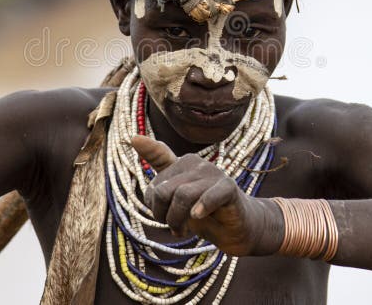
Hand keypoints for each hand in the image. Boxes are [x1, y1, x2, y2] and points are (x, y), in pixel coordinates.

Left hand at [131, 136, 283, 256]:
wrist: (238, 227)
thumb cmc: (204, 212)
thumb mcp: (178, 199)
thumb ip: (159, 184)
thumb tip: (135, 141)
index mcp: (182, 164)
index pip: (159, 156)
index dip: (148, 149)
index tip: (133, 139)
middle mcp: (197, 164)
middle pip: (163, 190)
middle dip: (162, 215)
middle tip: (173, 227)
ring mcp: (214, 174)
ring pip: (182, 196)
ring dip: (177, 220)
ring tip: (182, 231)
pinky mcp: (229, 188)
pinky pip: (210, 196)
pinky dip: (201, 207)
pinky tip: (198, 216)